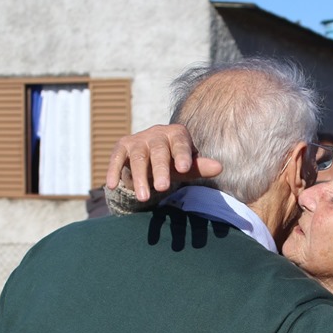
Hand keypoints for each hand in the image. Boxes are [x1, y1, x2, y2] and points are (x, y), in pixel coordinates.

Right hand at [106, 124, 222, 200]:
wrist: (151, 154)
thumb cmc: (174, 161)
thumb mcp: (186, 165)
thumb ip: (199, 167)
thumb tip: (219, 168)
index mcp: (177, 134)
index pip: (180, 143)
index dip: (181, 155)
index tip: (183, 169)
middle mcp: (156, 134)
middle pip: (158, 152)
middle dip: (160, 170)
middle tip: (163, 188)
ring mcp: (138, 140)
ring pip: (138, 158)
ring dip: (139, 178)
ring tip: (144, 198)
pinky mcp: (121, 147)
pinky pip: (116, 159)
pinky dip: (113, 171)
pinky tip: (112, 186)